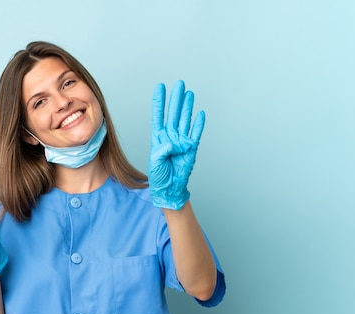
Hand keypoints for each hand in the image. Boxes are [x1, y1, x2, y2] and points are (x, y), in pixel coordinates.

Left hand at [149, 80, 204, 209]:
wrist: (170, 188)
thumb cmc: (159, 176)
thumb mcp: (155, 162)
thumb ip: (162, 150)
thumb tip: (172, 143)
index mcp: (158, 138)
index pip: (158, 115)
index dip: (159, 101)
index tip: (160, 87)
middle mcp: (170, 136)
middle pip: (173, 113)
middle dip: (176, 98)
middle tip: (179, 84)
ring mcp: (181, 141)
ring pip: (185, 119)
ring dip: (187, 106)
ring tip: (188, 93)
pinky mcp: (192, 148)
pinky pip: (196, 133)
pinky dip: (198, 124)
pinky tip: (200, 113)